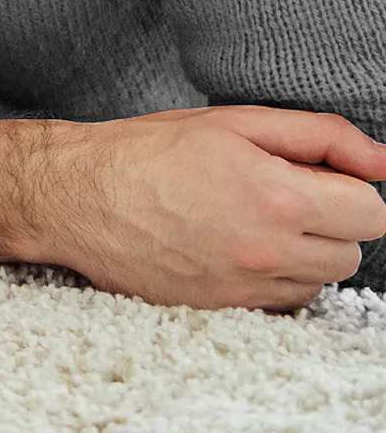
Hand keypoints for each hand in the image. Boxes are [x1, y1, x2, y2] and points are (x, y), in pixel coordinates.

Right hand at [59, 105, 385, 309]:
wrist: (78, 195)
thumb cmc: (148, 150)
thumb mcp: (233, 122)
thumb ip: (319, 135)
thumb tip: (383, 161)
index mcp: (277, 196)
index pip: (370, 211)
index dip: (344, 188)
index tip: (309, 176)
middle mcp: (268, 251)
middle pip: (353, 252)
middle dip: (327, 221)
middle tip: (276, 194)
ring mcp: (247, 288)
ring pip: (321, 280)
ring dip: (303, 253)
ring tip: (251, 221)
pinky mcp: (225, 311)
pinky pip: (284, 303)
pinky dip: (274, 278)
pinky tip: (235, 247)